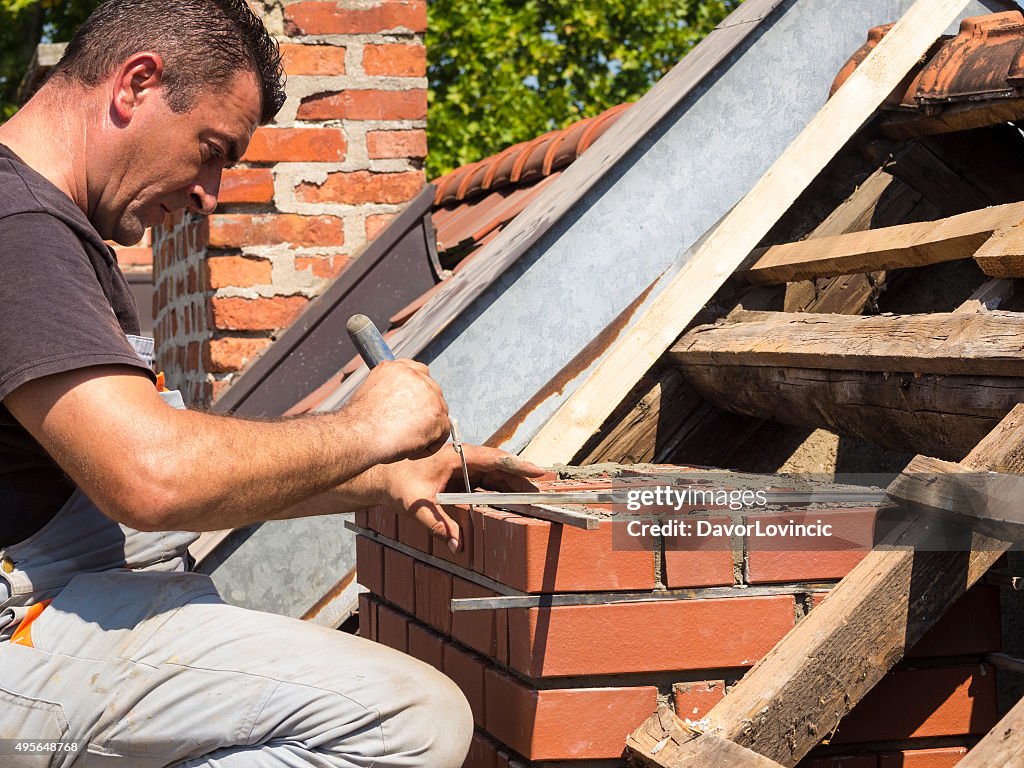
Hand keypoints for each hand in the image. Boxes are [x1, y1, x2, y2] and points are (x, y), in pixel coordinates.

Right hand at [343, 359, 450, 464]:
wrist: (359, 435)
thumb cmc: (360, 424)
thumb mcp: (372, 393)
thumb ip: (393, 391)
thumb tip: (403, 401)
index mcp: (397, 368)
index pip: (419, 372)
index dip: (418, 392)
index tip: (414, 406)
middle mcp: (415, 376)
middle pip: (433, 392)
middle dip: (425, 412)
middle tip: (408, 429)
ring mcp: (429, 393)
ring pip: (439, 413)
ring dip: (426, 430)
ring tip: (405, 442)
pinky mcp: (437, 413)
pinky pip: (443, 432)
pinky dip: (429, 446)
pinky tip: (411, 451)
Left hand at [374, 445, 545, 551]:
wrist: (381, 477)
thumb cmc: (397, 485)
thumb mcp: (417, 506)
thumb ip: (438, 525)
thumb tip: (458, 545)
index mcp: (455, 458)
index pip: (493, 459)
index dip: (517, 465)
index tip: (537, 471)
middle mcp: (462, 458)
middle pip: (499, 466)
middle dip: (521, 477)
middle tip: (542, 489)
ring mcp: (461, 466)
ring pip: (494, 473)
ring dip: (513, 483)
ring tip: (533, 495)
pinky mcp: (458, 475)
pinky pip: (485, 481)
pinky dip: (500, 488)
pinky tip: (511, 500)